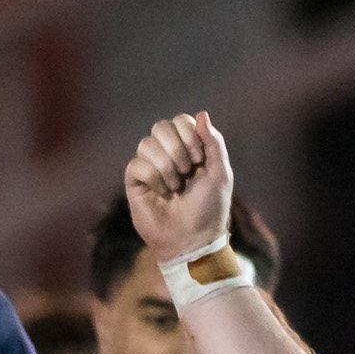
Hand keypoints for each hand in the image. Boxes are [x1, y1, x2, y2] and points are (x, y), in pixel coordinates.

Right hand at [127, 113, 236, 264]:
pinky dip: (153, 178)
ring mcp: (149, 167)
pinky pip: (136, 164)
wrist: (193, 239)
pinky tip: (162, 193)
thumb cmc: (209, 210)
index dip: (189, 134)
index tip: (199, 159)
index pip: (180, 121)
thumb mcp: (220, 174)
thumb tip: (201, 114)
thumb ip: (214, 142)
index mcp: (189, 149)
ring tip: (176, 187)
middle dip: (178, 148)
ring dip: (166, 165)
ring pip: (146, 143)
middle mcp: (167, 154)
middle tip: (187, 171)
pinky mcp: (135, 182)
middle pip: (161, 126)